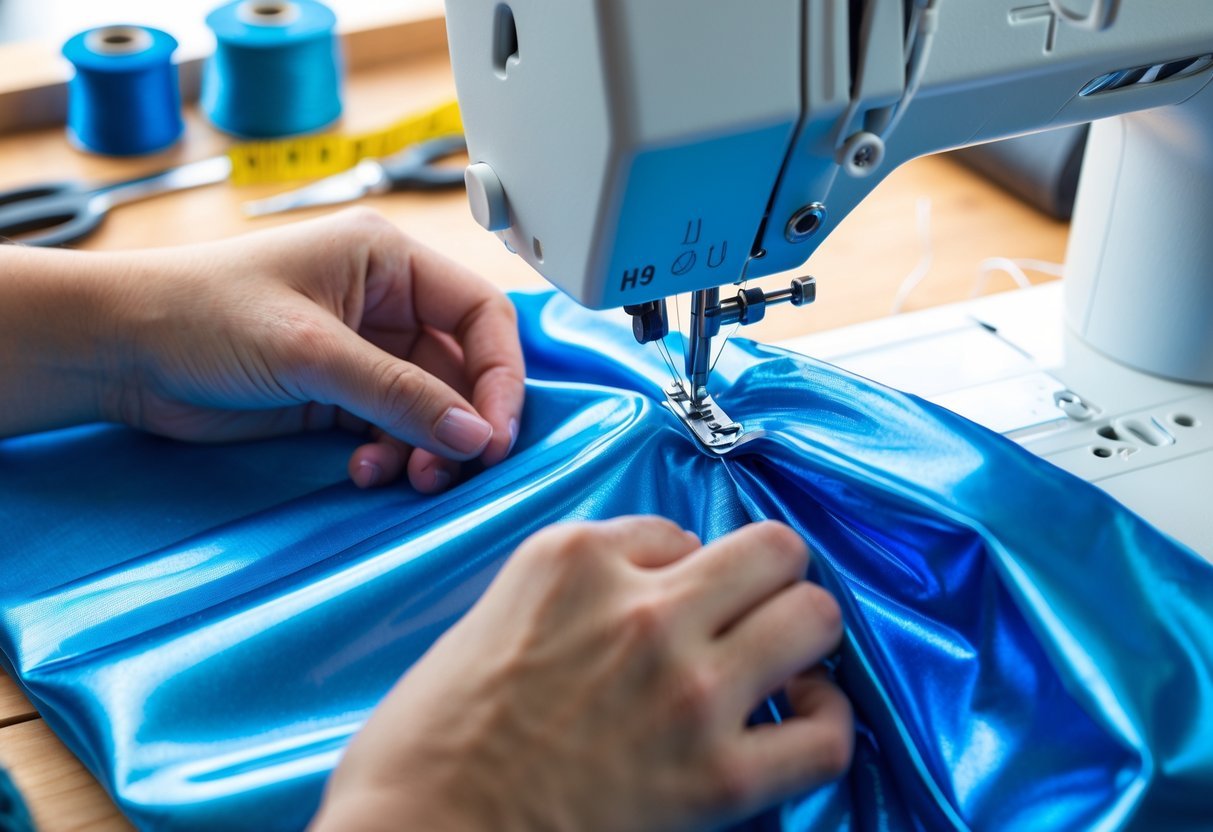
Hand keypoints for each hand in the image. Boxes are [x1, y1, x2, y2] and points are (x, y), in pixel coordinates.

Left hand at [0, 208, 519, 490]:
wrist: (119, 351)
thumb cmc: (199, 313)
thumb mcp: (310, 349)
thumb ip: (399, 393)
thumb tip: (476, 435)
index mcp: (388, 260)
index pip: (480, 314)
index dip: (500, 374)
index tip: (497, 432)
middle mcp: (384, 301)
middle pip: (462, 367)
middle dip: (462, 421)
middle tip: (460, 466)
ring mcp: (362, 350)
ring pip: (431, 406)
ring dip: (427, 447)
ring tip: (409, 477)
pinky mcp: (337, 393)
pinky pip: (393, 428)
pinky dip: (391, 454)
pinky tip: (366, 469)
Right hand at [312, 518, 851, 831]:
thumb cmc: (429, 742)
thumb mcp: (492, 615)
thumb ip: (576, 592)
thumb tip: (643, 596)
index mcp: (575, 559)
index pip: (677, 530)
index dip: (679, 570)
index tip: (666, 604)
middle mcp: (642, 608)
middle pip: (773, 550)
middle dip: (768, 578)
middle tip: (748, 613)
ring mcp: (688, 689)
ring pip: (815, 617)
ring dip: (803, 637)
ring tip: (781, 664)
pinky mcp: (717, 778)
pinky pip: (826, 733)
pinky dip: (824, 724)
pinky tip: (796, 723)